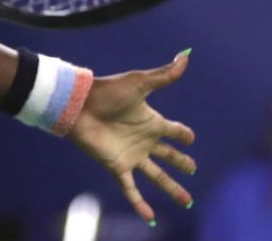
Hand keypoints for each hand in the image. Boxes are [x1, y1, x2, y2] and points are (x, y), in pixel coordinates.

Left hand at [68, 51, 196, 225]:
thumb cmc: (108, 92)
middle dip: (181, 162)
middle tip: (193, 169)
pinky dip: (140, 203)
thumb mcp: (140, 83)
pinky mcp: (117, 166)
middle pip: (169, 155)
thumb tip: (186, 55)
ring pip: (157, 176)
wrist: (78, 105)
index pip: (174, 130)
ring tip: (187, 201)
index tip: (190, 138)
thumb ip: (164, 74)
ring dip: (172, 188)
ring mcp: (131, 155)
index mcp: (151, 121)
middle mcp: (143, 140)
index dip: (184, 135)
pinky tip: (150, 217)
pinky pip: (131, 189)